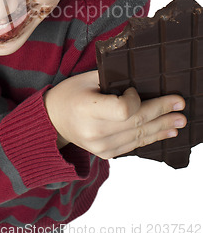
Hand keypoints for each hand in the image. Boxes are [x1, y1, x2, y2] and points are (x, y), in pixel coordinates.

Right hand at [44, 70, 186, 157]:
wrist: (52, 121)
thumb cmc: (69, 94)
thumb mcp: (85, 79)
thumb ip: (111, 79)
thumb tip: (140, 79)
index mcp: (87, 110)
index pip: (123, 110)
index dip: (136, 100)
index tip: (135, 90)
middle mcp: (94, 132)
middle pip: (136, 122)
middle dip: (161, 112)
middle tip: (180, 105)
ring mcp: (100, 146)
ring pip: (139, 136)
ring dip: (162, 128)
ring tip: (179, 121)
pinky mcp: (106, 153)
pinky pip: (133, 144)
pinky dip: (150, 137)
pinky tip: (165, 132)